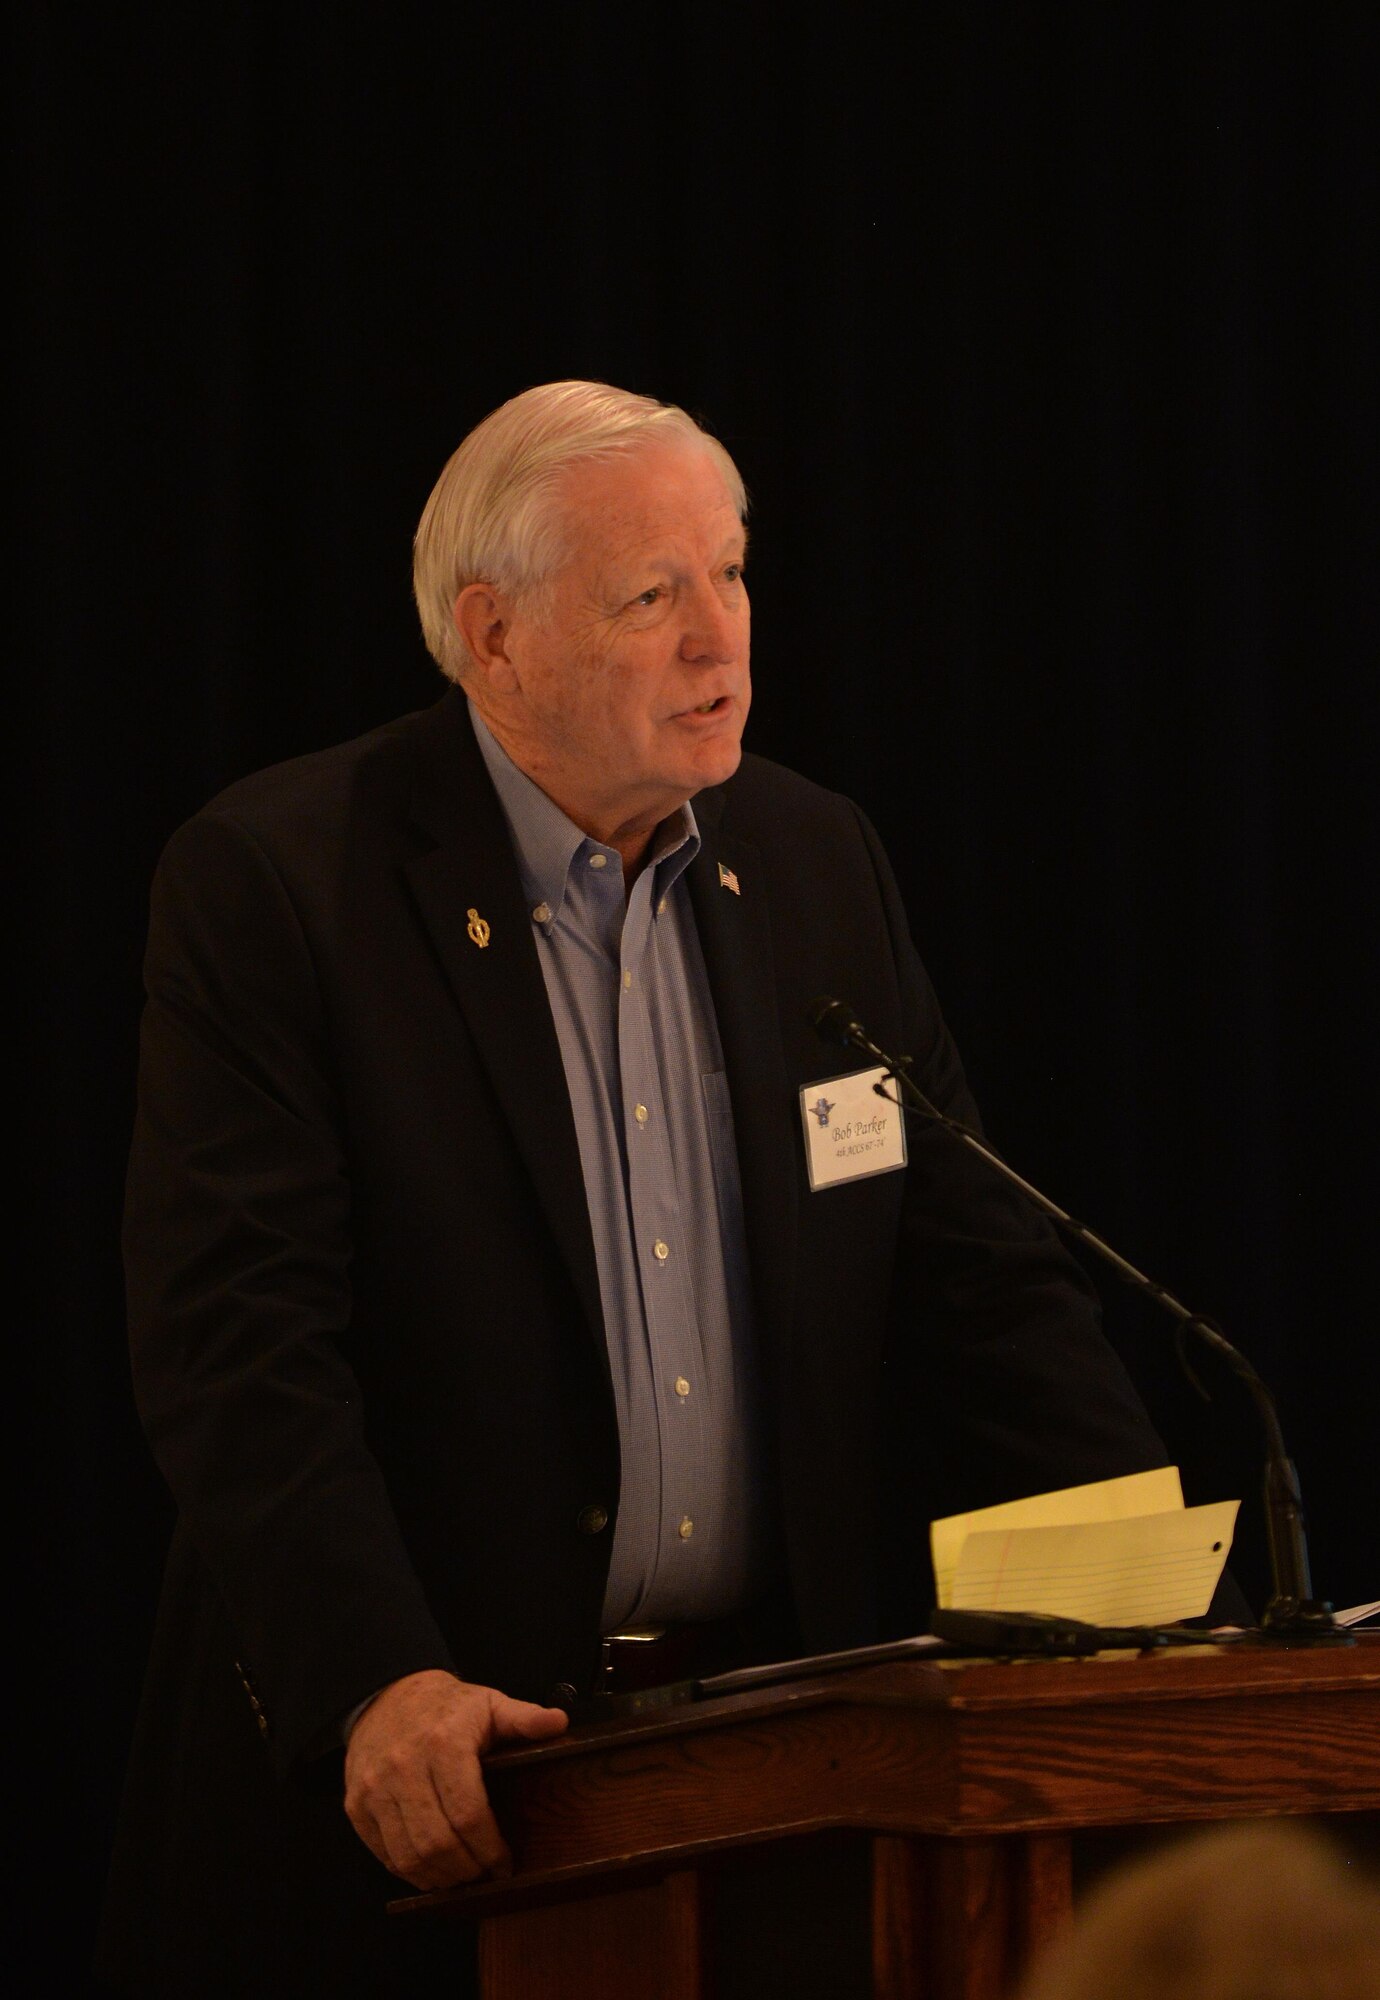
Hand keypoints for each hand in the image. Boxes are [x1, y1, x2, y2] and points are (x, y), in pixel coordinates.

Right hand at [343, 1668, 567, 1888]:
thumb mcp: (489, 1704)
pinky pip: (384, 1854)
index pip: (468, 1813)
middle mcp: (403, 1767)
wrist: (386, 1695)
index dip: (489, 1848)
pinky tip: (431, 1868)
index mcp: (443, 1742)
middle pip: (436, 1843)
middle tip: (483, 1874)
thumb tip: (559, 1723)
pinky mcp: (355, 1805)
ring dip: (438, 1877)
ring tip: (461, 1876)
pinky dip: (409, 1870)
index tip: (505, 1863)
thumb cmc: (446, 1707)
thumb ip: (524, 1718)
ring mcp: (374, 1788)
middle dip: (466, 1869)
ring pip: (408, 1855)